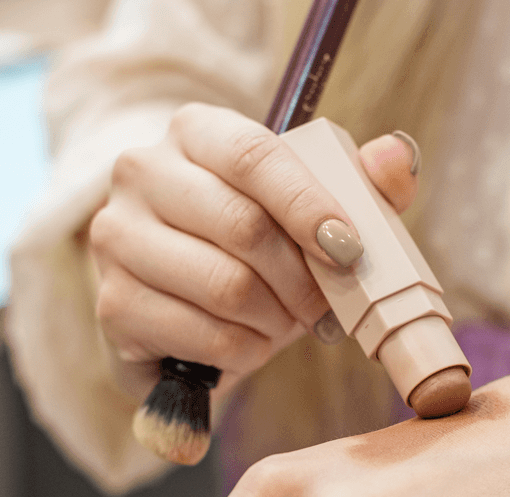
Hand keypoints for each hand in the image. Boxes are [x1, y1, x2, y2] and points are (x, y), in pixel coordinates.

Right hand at [89, 103, 420, 404]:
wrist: (188, 311)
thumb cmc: (259, 252)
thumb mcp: (314, 215)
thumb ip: (362, 185)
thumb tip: (397, 155)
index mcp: (197, 132)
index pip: (255, 157)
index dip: (309, 206)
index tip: (350, 250)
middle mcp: (142, 173)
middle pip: (242, 226)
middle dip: (301, 279)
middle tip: (322, 306)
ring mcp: (116, 238)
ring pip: (226, 286)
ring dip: (276, 320)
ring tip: (283, 323)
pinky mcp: (112, 303)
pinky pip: (205, 335)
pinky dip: (245, 352)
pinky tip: (247, 344)